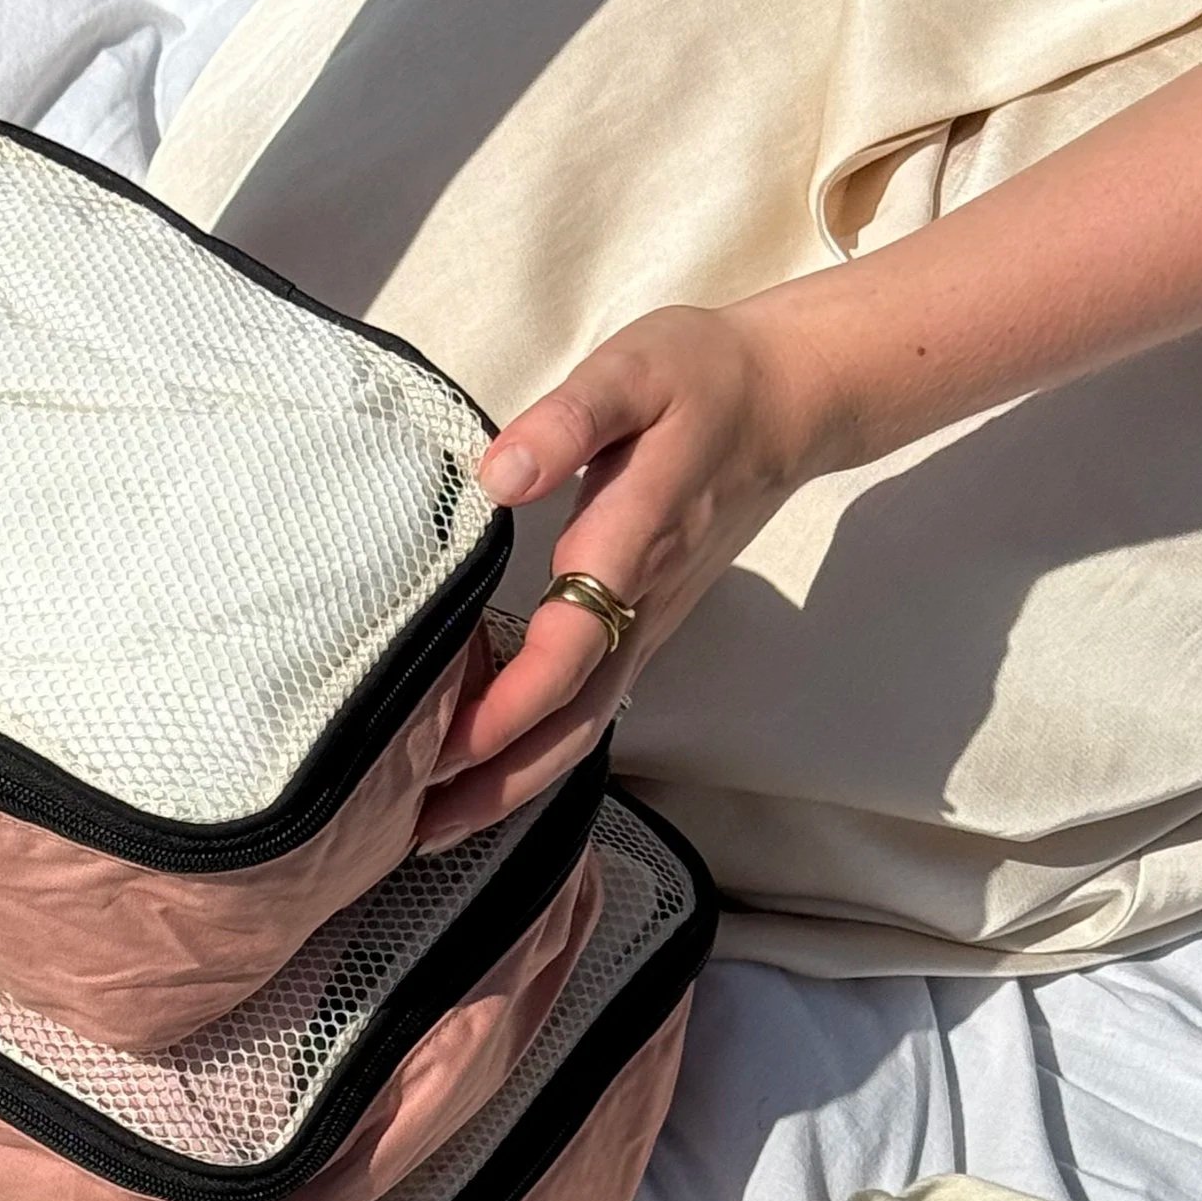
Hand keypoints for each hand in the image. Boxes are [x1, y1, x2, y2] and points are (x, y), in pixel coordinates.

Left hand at [424, 300, 834, 840]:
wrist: (788, 401)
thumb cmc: (701, 377)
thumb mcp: (636, 371)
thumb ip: (569, 420)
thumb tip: (500, 473)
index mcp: (632, 544)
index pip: (567, 649)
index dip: (506, 706)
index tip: (441, 748)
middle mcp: (641, 606)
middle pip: (571, 719)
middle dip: (496, 781)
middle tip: (414, 829)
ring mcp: (646, 628)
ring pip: (582, 727)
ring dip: (512, 785)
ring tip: (435, 829)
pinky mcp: (644, 632)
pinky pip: (588, 710)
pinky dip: (536, 755)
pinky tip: (487, 777)